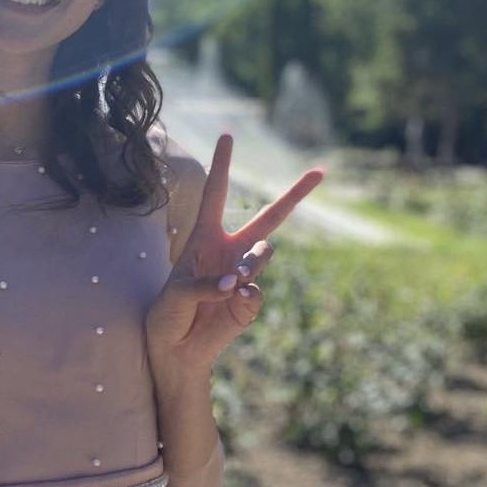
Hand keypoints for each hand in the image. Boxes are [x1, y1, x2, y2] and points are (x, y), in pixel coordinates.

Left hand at [146, 134, 322, 375]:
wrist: (175, 351)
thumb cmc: (167, 315)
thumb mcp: (174, 294)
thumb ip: (203, 285)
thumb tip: (237, 284)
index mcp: (203, 238)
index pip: (216, 194)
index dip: (222, 165)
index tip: (228, 135)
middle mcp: (229, 251)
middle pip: (269, 217)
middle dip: (295, 194)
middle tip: (319, 172)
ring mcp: (244, 274)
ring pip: (263, 254)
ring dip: (248, 265)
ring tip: (228, 283)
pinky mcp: (250, 301)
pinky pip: (256, 290)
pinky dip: (243, 295)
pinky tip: (228, 302)